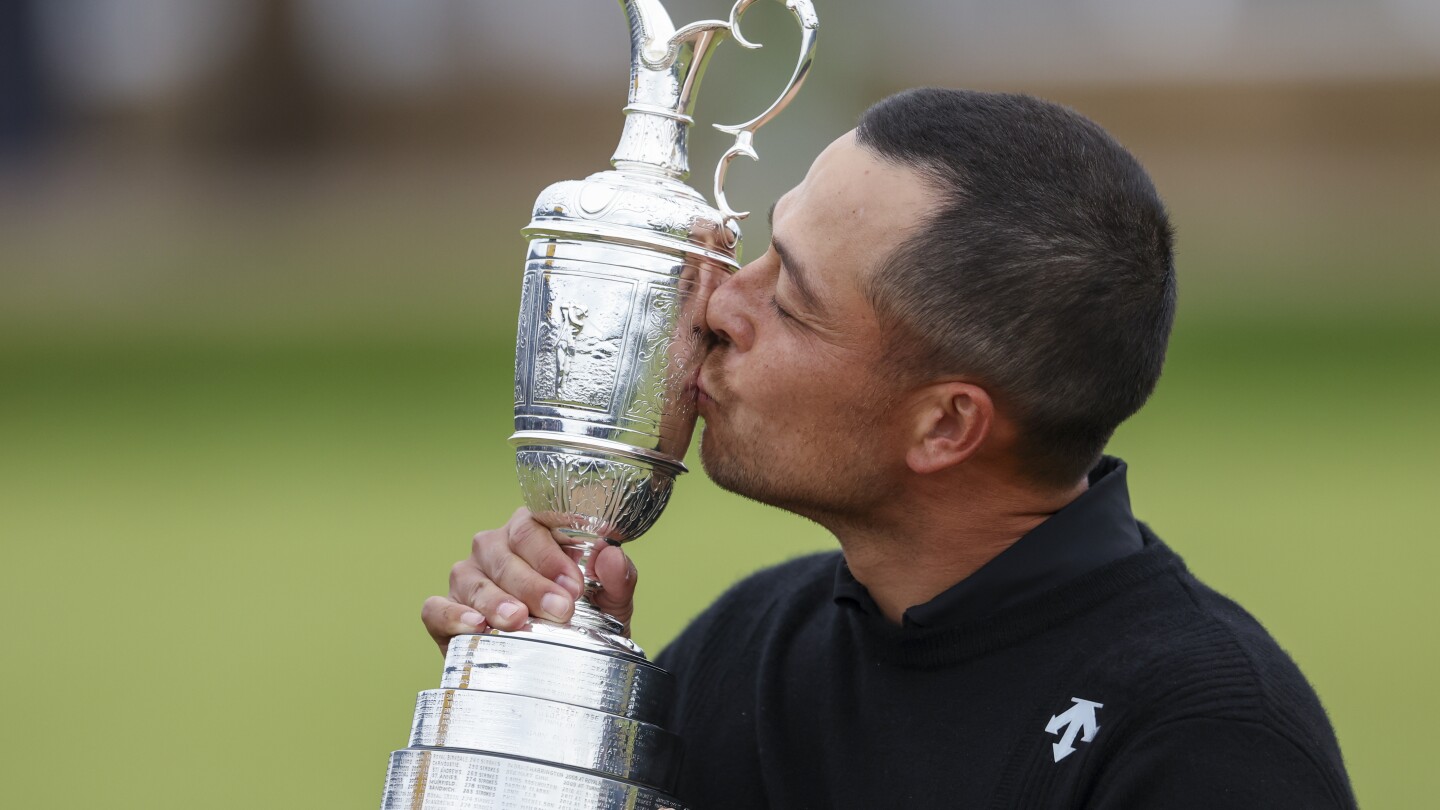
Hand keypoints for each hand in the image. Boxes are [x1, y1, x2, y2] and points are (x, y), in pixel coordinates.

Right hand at [420, 507, 638, 654]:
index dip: (551, 553)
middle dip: (532, 582)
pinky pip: (437, 607)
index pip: (533, 525)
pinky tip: (476, 626)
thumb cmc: (585, 621)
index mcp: (533, 533)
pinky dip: (454, 615)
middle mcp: (495, 548)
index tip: (574, 585)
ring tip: (519, 620)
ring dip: (496, 599)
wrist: (562, 667)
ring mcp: (467, 578)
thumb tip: (611, 555)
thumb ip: (617, 578)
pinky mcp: (444, 612)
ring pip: (471, 577)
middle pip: (502, 551)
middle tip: (559, 610)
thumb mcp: (611, 603)